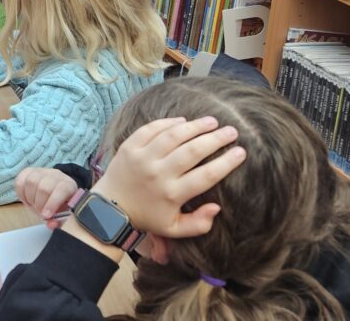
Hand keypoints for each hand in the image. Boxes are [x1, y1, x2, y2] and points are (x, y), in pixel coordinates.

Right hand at [15, 167, 78, 227]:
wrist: (53, 191)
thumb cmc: (59, 205)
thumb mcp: (63, 215)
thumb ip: (58, 221)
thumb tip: (51, 225)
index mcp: (68, 185)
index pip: (61, 190)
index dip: (52, 203)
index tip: (46, 215)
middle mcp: (55, 175)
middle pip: (44, 187)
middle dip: (39, 204)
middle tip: (40, 212)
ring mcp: (41, 171)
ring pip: (31, 181)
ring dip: (30, 198)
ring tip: (34, 205)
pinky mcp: (28, 171)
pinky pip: (20, 181)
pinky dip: (21, 193)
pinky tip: (27, 199)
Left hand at [90, 117, 245, 238]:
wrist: (108, 209)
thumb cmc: (146, 218)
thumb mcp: (173, 229)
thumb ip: (198, 224)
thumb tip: (217, 208)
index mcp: (172, 194)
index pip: (206, 175)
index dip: (226, 162)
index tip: (241, 152)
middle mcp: (158, 174)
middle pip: (193, 151)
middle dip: (216, 139)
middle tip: (231, 131)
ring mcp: (142, 158)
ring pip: (173, 136)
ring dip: (195, 126)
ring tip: (212, 121)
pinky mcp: (129, 147)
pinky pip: (151, 129)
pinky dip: (168, 123)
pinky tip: (183, 121)